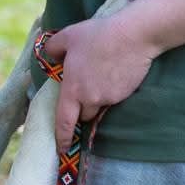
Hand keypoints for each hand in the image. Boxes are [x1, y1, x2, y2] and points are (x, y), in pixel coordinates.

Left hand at [43, 12, 158, 151]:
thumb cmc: (98, 35)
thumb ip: (53, 48)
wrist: (134, 35)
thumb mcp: (68, 36)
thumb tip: (50, 57)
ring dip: (97, 100)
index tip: (61, 149)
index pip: (64, 121)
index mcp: (73, 90)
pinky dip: (112, 91)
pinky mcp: (125, 94)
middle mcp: (90, 99)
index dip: (62, 137)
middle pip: (83, 114)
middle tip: (85, 89)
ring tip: (101, 77)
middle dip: (82, 108)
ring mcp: (109, 98)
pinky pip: (115, 98)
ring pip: (100, 106)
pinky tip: (116, 73)